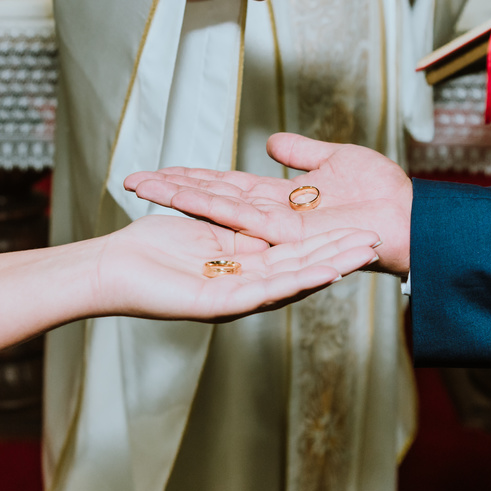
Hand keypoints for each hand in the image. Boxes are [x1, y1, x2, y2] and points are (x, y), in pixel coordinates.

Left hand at [92, 215, 380, 321]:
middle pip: (302, 264)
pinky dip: (296, 281)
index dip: (329, 238)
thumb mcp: (200, 220)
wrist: (111, 270)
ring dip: (330, 265)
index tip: (360, 225)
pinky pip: (264, 291)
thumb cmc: (150, 247)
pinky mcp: (220, 303)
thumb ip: (232, 208)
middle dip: (341, 252)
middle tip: (379, 241)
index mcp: (244, 263)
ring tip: (363, 253)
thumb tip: (253, 187)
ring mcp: (236, 295)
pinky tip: (324, 270)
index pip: (295, 249)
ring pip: (291, 279)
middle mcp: (246, 281)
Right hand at [124, 133, 412, 276]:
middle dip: (172, 191)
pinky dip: (200, 201)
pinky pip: (234, 215)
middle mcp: (269, 220)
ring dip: (174, 195)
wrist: (408, 216)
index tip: (161, 172)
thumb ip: (301, 153)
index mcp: (279, 204)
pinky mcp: (279, 233)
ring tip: (138, 183)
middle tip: (133, 179)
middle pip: (210, 201)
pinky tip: (171, 190)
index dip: (193, 181)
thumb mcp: (335, 161)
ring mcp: (272, 229)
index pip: (226, 189)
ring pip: (212, 208)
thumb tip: (272, 142)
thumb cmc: (381, 193)